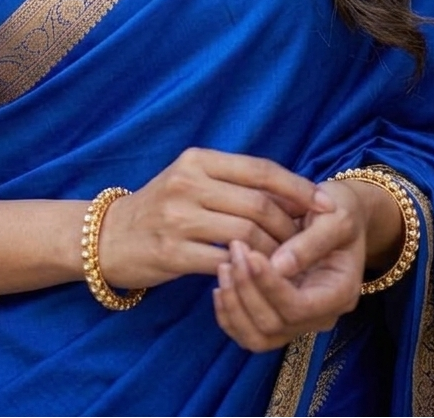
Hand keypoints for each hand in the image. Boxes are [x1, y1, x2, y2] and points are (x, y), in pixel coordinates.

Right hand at [98, 147, 334, 289]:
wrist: (108, 236)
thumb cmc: (160, 206)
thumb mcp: (190, 179)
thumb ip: (232, 181)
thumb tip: (290, 194)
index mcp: (197, 160)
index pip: (260, 170)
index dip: (298, 188)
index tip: (325, 204)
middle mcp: (188, 183)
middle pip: (259, 204)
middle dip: (293, 226)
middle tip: (309, 242)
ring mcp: (178, 218)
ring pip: (247, 235)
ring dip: (276, 251)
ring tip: (288, 262)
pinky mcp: (172, 252)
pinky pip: (225, 262)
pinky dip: (248, 269)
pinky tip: (257, 274)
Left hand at [212, 180, 368, 351]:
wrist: (332, 213)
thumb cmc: (337, 211)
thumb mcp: (334, 218)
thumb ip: (310, 243)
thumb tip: (279, 266)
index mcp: (339, 293)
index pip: (299, 307)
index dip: (270, 285)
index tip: (251, 253)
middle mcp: (320, 315)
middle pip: (274, 325)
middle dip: (247, 289)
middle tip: (235, 248)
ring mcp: (297, 321)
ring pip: (257, 337)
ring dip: (234, 304)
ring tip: (224, 266)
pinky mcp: (277, 316)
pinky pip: (247, 333)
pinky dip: (228, 315)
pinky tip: (220, 286)